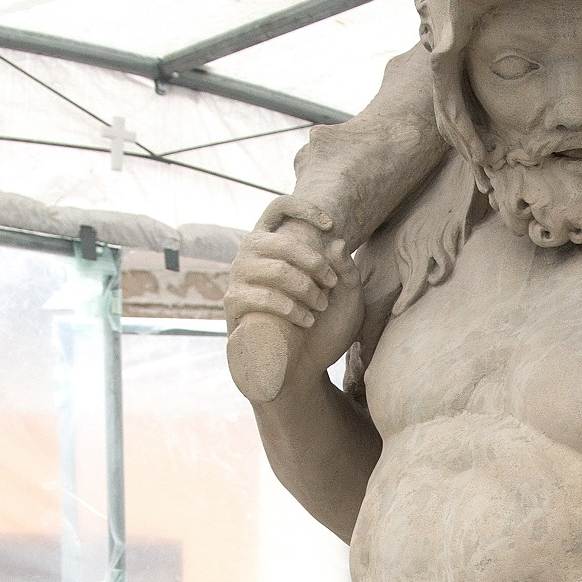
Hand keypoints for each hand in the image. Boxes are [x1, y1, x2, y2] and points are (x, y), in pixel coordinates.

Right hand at [224, 204, 364, 392]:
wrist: (301, 372)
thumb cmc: (323, 333)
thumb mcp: (347, 301)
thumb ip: (346, 272)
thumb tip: (337, 243)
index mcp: (275, 247)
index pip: (278, 208)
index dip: (303, 208)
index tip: (329, 226)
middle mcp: (252, 257)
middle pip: (281, 240)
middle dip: (313, 262)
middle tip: (330, 285)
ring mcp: (239, 279)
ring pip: (274, 268)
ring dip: (304, 286)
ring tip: (320, 306)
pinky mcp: (234, 305)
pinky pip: (260, 297)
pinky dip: (289, 307)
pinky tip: (306, 321)